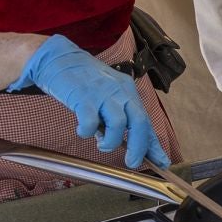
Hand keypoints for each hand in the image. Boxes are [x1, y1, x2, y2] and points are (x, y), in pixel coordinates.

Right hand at [13, 35, 169, 169]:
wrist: (59, 58)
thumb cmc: (84, 81)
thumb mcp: (108, 96)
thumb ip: (117, 116)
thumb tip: (128, 143)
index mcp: (128, 92)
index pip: (146, 121)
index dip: (154, 144)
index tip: (162, 162)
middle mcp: (120, 91)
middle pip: (139, 122)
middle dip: (139, 147)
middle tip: (132, 163)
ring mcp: (102, 93)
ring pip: (119, 124)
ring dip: (111, 142)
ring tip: (102, 143)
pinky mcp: (83, 96)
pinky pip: (90, 122)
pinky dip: (86, 132)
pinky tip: (82, 130)